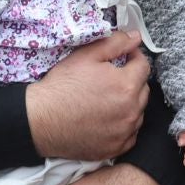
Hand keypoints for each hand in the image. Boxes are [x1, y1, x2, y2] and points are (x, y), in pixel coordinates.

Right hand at [25, 30, 149, 159]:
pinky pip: (130, 134)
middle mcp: (131, 111)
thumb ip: (115, 43)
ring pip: (138, 112)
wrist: (41, 120)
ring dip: (129, 104)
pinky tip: (106, 119)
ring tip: (107, 99)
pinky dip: (123, 126)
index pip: (144, 66)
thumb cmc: (62, 86)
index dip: (133, 57)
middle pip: (143, 89)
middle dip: (132, 80)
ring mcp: (124, 132)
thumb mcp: (86, 56)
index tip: (123, 57)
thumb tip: (136, 37)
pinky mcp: (116, 148)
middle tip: (111, 78)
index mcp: (127, 85)